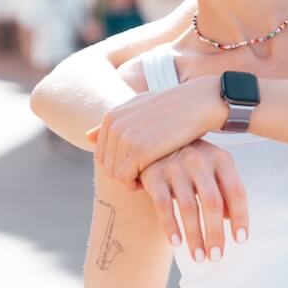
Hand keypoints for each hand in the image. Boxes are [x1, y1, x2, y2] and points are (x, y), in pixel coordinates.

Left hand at [88, 75, 225, 182]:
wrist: (200, 102)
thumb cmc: (174, 107)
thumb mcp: (141, 107)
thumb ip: (115, 122)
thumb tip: (88, 137)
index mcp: (112, 116)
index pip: (101, 153)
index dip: (119, 164)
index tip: (140, 166)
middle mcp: (115, 126)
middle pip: (106, 165)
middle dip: (124, 174)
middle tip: (146, 175)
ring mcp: (126, 138)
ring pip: (115, 174)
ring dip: (130, 181)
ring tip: (150, 176)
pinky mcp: (140, 150)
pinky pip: (126, 179)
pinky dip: (136, 184)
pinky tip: (152, 179)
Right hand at [134, 139, 248, 261]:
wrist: (155, 139)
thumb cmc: (193, 160)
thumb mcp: (213, 168)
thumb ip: (224, 191)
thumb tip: (231, 221)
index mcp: (221, 159)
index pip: (236, 191)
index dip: (240, 217)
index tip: (241, 240)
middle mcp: (200, 161)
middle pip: (212, 203)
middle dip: (216, 233)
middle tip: (217, 257)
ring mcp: (175, 167)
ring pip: (188, 207)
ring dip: (195, 236)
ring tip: (199, 257)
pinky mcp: (154, 175)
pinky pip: (163, 205)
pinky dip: (170, 226)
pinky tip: (176, 243)